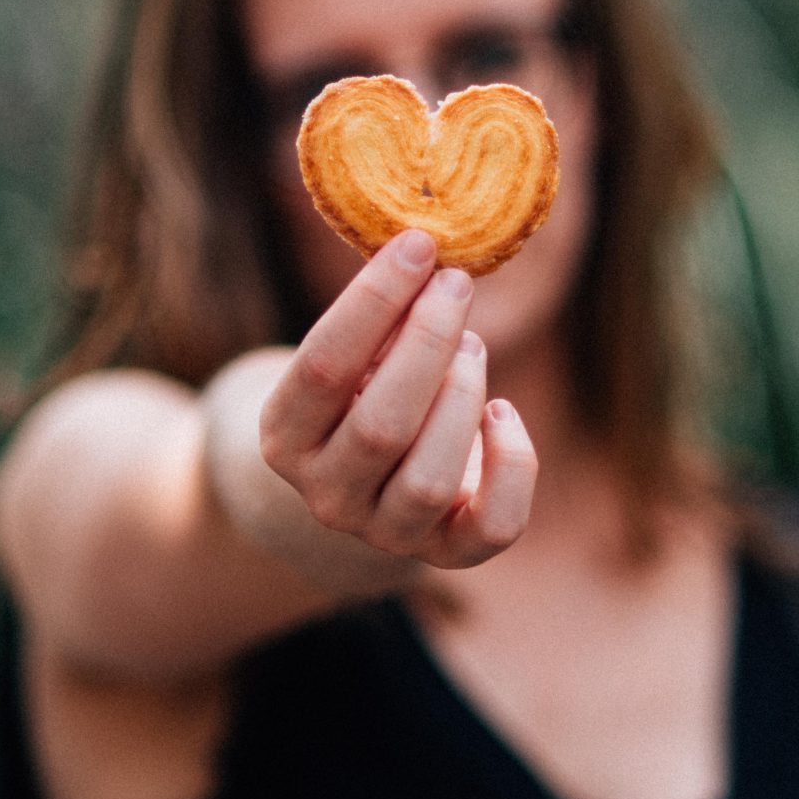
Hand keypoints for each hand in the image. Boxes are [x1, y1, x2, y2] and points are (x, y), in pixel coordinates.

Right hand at [256, 228, 537, 568]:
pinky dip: (513, 464)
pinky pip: (493, 528)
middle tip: (456, 284)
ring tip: (473, 346)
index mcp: (284, 438)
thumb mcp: (347, 357)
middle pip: (381, 426)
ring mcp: (385, 533)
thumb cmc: (357, 393)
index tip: (417, 245)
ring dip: (463, 396)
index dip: (374, 302)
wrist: (362, 483)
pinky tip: (504, 415)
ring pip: (431, 477)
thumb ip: (376, 320)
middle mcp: (326, 496)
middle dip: (429, 341)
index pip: (322, 367)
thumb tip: (426, 251)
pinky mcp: (447, 553)